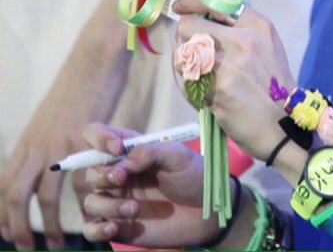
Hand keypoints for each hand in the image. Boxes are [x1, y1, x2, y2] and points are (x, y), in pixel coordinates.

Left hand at [0, 0, 128, 249]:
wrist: (94, 58)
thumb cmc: (78, 86)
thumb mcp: (52, 118)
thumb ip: (46, 143)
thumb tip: (46, 166)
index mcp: (27, 141)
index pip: (2, 186)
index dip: (0, 215)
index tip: (6, 235)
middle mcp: (36, 144)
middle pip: (15, 196)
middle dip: (18, 228)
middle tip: (29, 249)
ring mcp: (59, 141)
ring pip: (45, 194)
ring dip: (52, 224)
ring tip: (61, 243)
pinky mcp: (84, 137)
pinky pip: (83, 179)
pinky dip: (86, 201)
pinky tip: (92, 212)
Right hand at [80, 123, 215, 246]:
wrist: (207, 212)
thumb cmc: (194, 176)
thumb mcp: (177, 155)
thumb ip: (149, 152)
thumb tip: (122, 163)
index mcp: (131, 151)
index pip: (98, 136)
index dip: (99, 138)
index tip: (117, 149)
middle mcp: (119, 174)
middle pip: (90, 171)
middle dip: (102, 175)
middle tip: (122, 178)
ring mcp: (117, 200)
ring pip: (91, 201)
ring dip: (107, 205)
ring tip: (134, 209)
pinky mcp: (119, 225)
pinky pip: (91, 229)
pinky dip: (96, 229)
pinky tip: (115, 228)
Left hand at [173, 0, 295, 160]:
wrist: (283, 124)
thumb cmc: (273, 84)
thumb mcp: (266, 44)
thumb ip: (240, 27)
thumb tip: (204, 13)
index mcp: (257, 24)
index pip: (213, 0)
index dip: (190, 2)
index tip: (181, 8)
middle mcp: (243, 39)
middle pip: (188, 24)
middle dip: (184, 36)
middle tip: (189, 48)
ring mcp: (228, 64)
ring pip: (181, 52)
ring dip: (183, 62)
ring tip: (196, 72)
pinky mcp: (215, 89)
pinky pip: (185, 79)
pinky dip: (188, 84)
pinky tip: (201, 90)